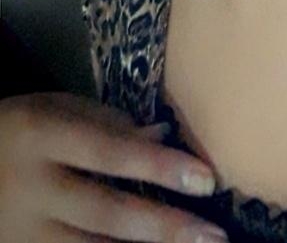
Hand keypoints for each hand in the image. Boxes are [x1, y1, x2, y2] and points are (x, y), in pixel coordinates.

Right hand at [0, 92, 227, 242]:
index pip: (108, 152)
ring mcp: (23, 234)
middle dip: (163, 228)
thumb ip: (107, 122)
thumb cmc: (17, 128)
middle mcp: (32, 189)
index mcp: (41, 136)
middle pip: (105, 214)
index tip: (206, 180)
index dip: (157, 166)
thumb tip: (164, 135)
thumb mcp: (53, 108)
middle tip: (215, 237)